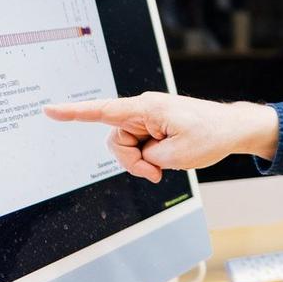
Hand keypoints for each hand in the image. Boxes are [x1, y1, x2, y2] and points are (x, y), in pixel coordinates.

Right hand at [42, 92, 277, 181]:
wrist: (233, 129)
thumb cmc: (211, 135)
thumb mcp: (176, 155)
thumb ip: (147, 157)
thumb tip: (140, 156)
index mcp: (146, 109)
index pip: (102, 111)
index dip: (74, 113)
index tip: (49, 110)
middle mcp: (143, 110)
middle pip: (117, 141)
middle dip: (132, 161)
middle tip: (155, 172)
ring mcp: (149, 118)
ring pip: (128, 147)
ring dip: (143, 161)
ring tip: (166, 164)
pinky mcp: (154, 126)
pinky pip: (140, 146)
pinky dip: (150, 158)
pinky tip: (166, 159)